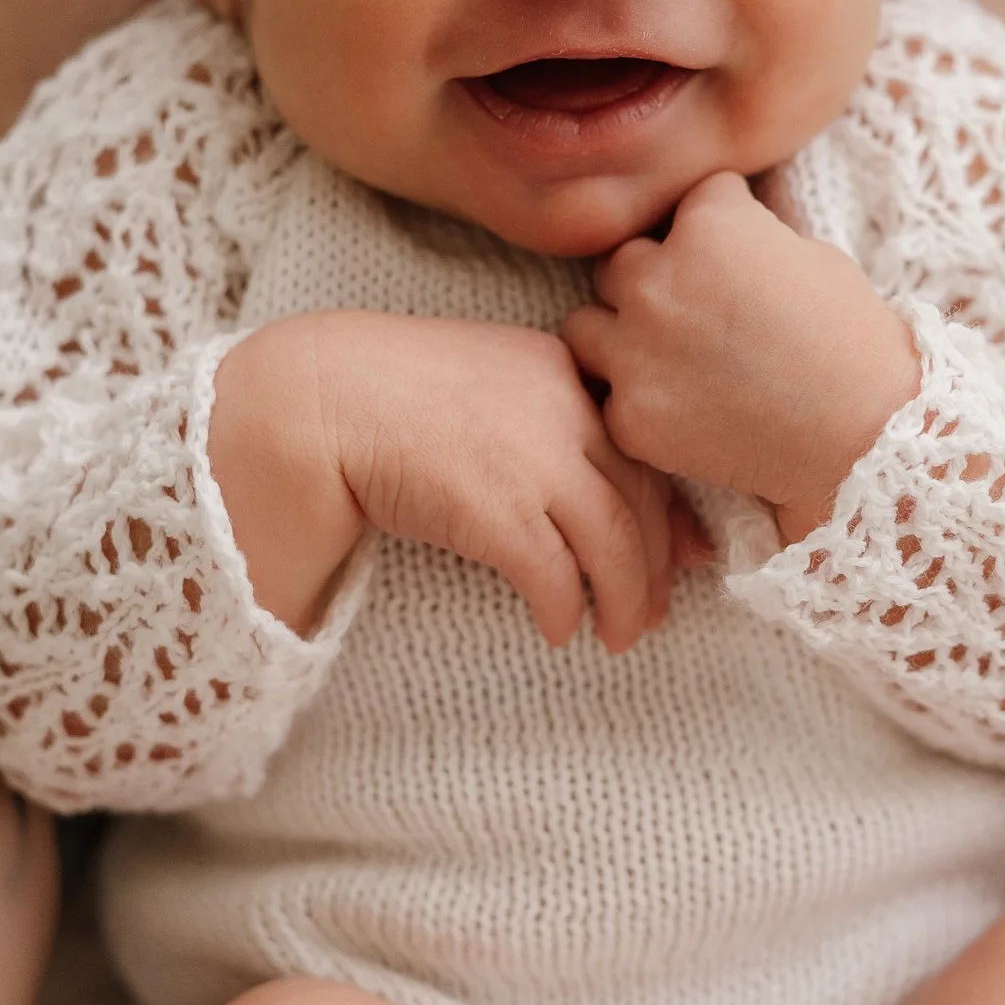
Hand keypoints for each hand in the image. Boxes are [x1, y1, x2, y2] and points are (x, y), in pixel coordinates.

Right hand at [211, 313, 687, 651]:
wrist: (319, 401)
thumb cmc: (395, 396)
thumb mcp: (489, 384)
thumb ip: (552, 422)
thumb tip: (604, 489)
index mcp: (563, 368)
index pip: (644, 449)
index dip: (673, 513)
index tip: (686, 555)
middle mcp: (563, 408)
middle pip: (643, 501)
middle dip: (656, 569)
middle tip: (653, 613)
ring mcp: (533, 458)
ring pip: (615, 545)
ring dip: (624, 601)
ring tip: (619, 636)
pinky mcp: (496, 509)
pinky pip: (555, 574)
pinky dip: (565, 609)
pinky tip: (557, 630)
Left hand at [563, 173, 918, 545]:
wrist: (863, 439)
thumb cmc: (853, 342)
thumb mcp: (810, 255)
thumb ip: (745, 237)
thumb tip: (715, 240)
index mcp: (708, 223)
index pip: (689, 202)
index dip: (719, 231)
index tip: (743, 264)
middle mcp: (656, 277)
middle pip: (622, 263)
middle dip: (656, 283)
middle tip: (700, 319)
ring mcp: (634, 350)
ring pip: (586, 326)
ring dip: (619, 338)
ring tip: (669, 364)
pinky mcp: (629, 416)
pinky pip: (606, 397)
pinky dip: (637, 404)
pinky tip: (684, 414)